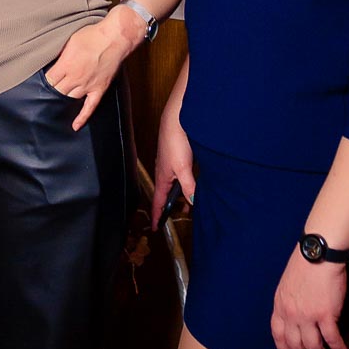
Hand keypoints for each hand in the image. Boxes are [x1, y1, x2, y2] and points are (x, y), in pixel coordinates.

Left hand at [44, 5, 142, 130]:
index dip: (44, 81)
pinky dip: (82, 117)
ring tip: (57, 102)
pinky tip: (75, 126)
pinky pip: (90, 107)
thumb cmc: (92, 35)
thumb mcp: (69, 41)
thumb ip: (60, 55)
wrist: (114, 37)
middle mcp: (75, 78)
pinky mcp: (99, 89)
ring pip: (70, 99)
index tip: (42, 81)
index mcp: (66, 66)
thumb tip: (52, 62)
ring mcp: (88, 85)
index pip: (49, 80)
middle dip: (51, 91)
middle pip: (57, 91)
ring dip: (63, 99)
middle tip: (47, 92)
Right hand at [152, 111, 195, 228]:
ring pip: (173, 185)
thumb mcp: (183, 169)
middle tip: (176, 217)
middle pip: (166, 194)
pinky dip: (184, 184)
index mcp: (162, 177)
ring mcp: (170, 164)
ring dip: (179, 195)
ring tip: (188, 204)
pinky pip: (180, 176)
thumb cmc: (175, 142)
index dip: (157, 215)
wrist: (177, 119)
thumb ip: (189, 187)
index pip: (158, 201)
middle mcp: (164, 172)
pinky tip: (193, 183)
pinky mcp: (177, 156)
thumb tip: (192, 202)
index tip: (155, 228)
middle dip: (169, 207)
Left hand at [271, 249, 348, 348]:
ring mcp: (307, 316)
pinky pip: (331, 338)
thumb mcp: (287, 284)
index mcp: (280, 306)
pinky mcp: (325, 314)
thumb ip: (289, 302)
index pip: (278, 335)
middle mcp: (291, 314)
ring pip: (313, 346)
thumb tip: (297, 317)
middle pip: (295, 345)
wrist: (318, 253)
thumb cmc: (305, 264)